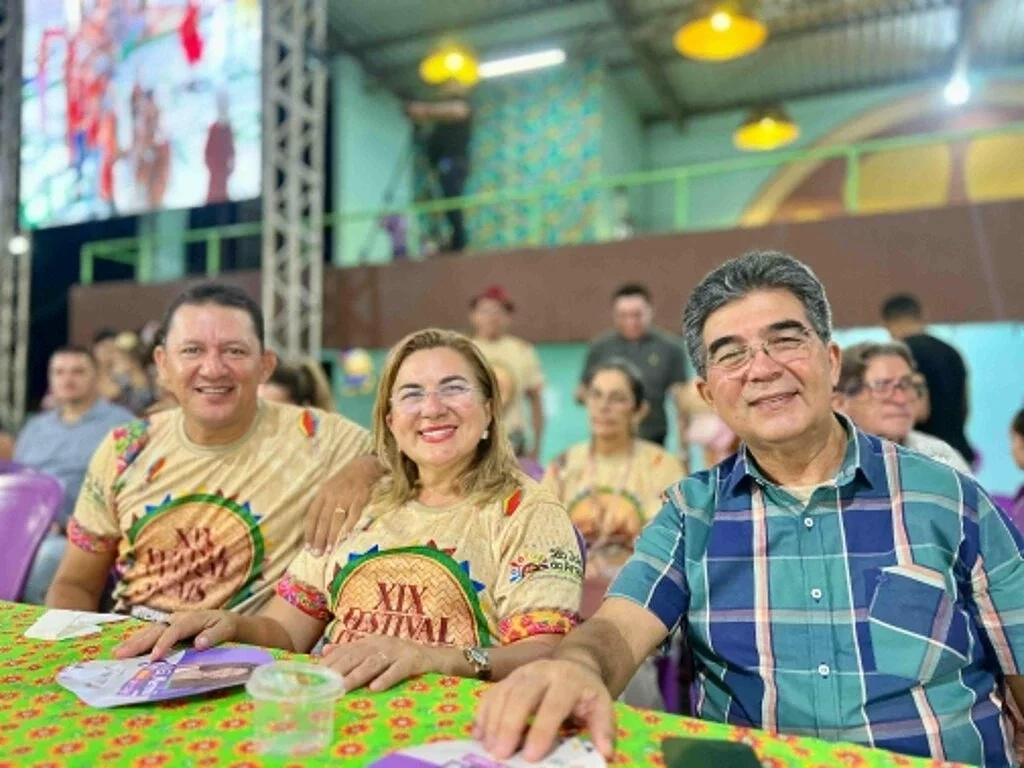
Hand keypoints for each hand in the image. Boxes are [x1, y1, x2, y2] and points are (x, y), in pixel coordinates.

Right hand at [113, 610, 237, 660]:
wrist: (226, 620)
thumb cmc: (226, 626)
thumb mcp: (227, 629)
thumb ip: (215, 635)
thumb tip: (199, 644)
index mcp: (192, 618)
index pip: (175, 630)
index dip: (164, 643)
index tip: (154, 658)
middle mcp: (177, 618)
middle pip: (156, 630)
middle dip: (138, 642)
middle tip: (120, 655)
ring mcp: (170, 622)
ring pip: (149, 631)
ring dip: (133, 642)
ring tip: (116, 653)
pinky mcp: (166, 628)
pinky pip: (150, 635)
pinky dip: (137, 642)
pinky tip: (125, 650)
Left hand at [304, 455, 381, 554]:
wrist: (362, 468)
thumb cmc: (343, 482)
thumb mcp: (328, 489)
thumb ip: (322, 506)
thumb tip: (315, 528)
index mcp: (322, 494)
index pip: (312, 515)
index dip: (309, 532)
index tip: (308, 547)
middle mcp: (332, 496)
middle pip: (323, 520)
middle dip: (319, 538)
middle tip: (317, 554)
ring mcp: (346, 497)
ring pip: (336, 519)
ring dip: (332, 536)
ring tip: (329, 550)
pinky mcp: (359, 498)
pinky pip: (353, 514)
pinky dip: (349, 525)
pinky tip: (346, 536)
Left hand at [318, 636, 434, 692]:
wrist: (437, 658)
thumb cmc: (403, 658)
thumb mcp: (376, 651)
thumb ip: (352, 650)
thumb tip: (325, 649)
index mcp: (372, 641)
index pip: (347, 650)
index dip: (332, 661)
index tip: (316, 674)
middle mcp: (383, 643)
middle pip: (357, 656)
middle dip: (339, 669)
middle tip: (324, 684)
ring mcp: (398, 651)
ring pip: (374, 663)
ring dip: (357, 675)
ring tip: (343, 688)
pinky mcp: (413, 661)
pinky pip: (398, 670)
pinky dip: (386, 678)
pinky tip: (375, 688)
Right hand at [474, 659, 615, 761]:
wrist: (575, 665)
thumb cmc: (586, 694)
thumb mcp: (602, 706)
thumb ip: (603, 729)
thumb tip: (605, 754)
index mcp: (568, 679)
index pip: (553, 704)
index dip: (542, 729)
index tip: (532, 756)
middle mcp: (542, 671)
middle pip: (521, 695)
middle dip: (509, 725)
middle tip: (501, 754)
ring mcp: (522, 672)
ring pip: (503, 693)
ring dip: (493, 722)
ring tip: (489, 749)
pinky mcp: (508, 678)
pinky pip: (491, 694)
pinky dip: (483, 714)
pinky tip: (479, 736)